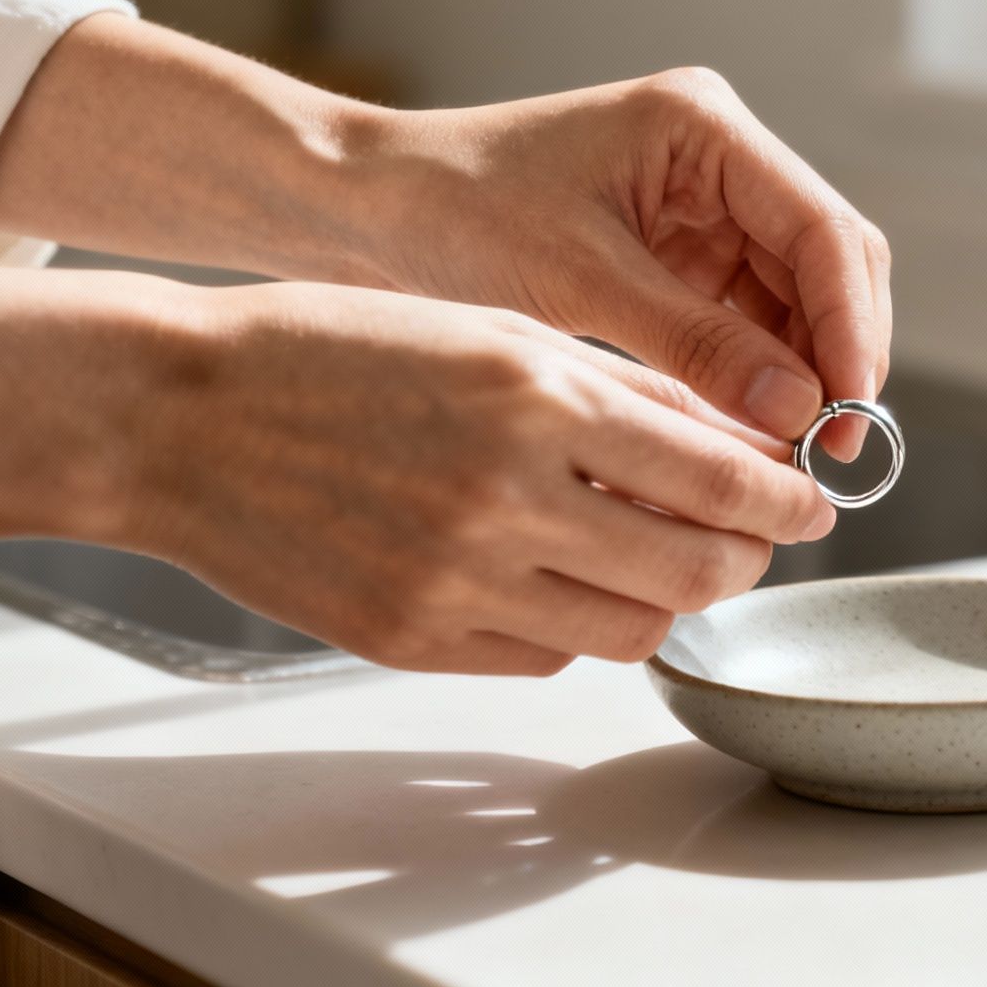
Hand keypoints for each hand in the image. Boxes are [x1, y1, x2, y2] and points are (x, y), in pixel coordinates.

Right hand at [0, 268, 832, 674]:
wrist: (175, 413)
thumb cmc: (336, 348)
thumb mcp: (494, 329)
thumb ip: (623, 390)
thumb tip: (737, 442)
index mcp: (538, 392)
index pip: (720, 475)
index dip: (786, 497)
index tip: (810, 499)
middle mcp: (508, 493)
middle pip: (698, 568)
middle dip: (748, 556)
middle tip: (753, 538)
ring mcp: (458, 579)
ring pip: (634, 626)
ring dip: (672, 597)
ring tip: (665, 558)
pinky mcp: (412, 639)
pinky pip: (548, 658)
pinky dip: (582, 625)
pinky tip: (566, 580)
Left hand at [360, 67, 891, 458]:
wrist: (369, 210)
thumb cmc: (454, 212)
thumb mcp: (580, 282)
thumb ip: (698, 343)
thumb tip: (799, 409)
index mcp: (705, 128)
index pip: (823, 230)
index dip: (852, 326)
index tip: (851, 409)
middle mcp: (720, 160)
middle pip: (828, 265)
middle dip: (840, 356)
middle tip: (833, 450)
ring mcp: (705, 208)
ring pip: (799, 301)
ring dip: (806, 374)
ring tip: (795, 454)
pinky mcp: (682, 257)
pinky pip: (751, 322)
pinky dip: (761, 377)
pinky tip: (755, 432)